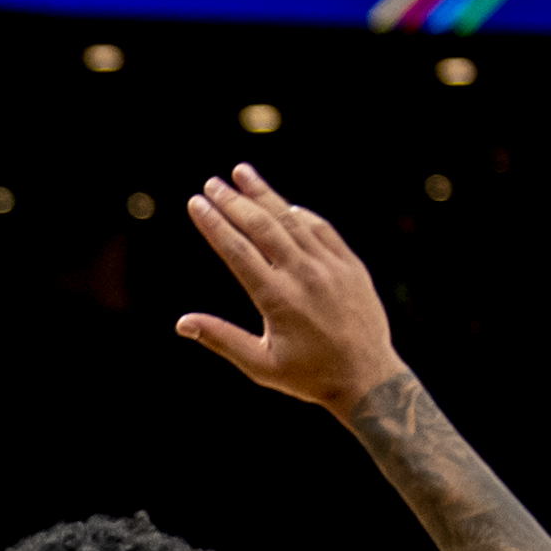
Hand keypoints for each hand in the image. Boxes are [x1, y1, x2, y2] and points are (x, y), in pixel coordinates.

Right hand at [176, 166, 404, 413]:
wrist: (368, 377)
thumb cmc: (309, 377)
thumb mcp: (260, 366)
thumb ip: (222, 339)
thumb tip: (182, 322)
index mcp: (278, 300)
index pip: (238, 252)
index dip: (214, 225)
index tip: (196, 203)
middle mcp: (304, 276)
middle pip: (263, 227)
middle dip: (234, 201)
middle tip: (211, 183)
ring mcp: (330, 267)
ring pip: (292, 220)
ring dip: (264, 195)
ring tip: (242, 173)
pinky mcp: (350, 265)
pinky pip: (321, 230)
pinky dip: (299, 214)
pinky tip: (283, 205)